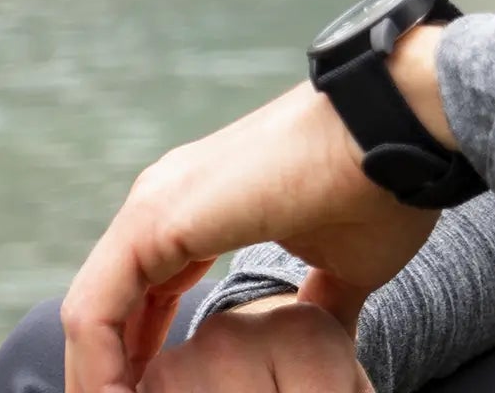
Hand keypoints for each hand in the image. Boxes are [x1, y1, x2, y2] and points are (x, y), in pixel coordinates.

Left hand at [62, 81, 436, 392]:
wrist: (401, 126)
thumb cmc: (382, 189)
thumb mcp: (346, 266)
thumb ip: (315, 305)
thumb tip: (322, 342)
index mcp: (204, 208)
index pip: (147, 297)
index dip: (147, 364)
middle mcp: (167, 199)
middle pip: (111, 309)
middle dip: (118, 377)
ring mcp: (156, 203)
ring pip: (94, 314)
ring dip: (102, 381)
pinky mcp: (155, 219)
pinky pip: (95, 313)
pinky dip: (98, 372)